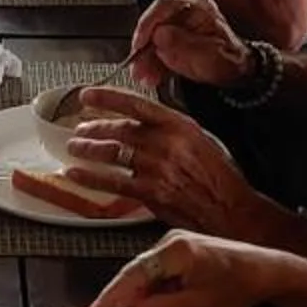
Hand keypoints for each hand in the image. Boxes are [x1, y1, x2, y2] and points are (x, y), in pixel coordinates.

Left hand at [61, 87, 269, 235]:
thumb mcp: (203, 140)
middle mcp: (166, 144)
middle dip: (95, 127)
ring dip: (88, 149)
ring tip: (75, 148)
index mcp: (180, 125)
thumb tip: (148, 123)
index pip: (136, 104)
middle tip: (80, 128)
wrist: (232, 211)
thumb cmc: (221, 178)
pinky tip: (76, 174)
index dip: (108, 98)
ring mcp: (157, 169)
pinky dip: (90, 177)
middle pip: (120, 129)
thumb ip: (174, 130)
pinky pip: (113, 182)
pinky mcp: (151, 193)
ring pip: (112, 153)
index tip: (89, 95)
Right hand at [86, 229, 287, 306]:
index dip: (113, 295)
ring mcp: (178, 246)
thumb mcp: (199, 304)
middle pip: (139, 277)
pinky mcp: (185, 254)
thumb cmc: (239, 284)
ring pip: (151, 281)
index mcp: (174, 250)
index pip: (134, 274)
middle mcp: (172, 242)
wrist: (268, 272)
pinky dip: (162, 299)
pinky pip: (164, 278)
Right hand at [126, 0, 254, 92]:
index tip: (140, 43)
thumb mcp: (208, 54)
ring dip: (146, 59)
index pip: (164, 5)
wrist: (238, 73)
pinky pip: (157, 49)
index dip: (147, 24)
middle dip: (144, 48)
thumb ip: (183, 44)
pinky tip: (150, 77)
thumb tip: (158, 34)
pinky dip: (152, 64)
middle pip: (154, 23)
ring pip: (153, 38)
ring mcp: (178, 25)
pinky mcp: (174, 40)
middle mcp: (185, 12)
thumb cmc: (229, 60)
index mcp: (197, 7)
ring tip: (144, 77)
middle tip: (138, 66)